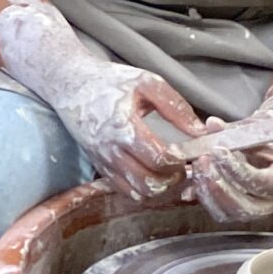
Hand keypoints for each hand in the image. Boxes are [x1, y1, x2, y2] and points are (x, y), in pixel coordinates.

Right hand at [0, 0, 200, 199]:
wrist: (70, 85)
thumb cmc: (110, 81)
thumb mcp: (147, 83)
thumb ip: (176, 107)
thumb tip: (202, 131)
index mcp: (124, 127)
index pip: (159, 158)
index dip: (179, 162)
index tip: (188, 153)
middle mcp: (110, 149)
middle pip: (149, 183)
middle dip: (172, 179)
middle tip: (182, 166)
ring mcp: (103, 161)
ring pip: (137, 192)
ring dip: (158, 187)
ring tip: (168, 171)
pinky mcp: (98, 166)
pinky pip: (124, 190)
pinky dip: (142, 188)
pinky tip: (151, 171)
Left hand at [186, 49, 272, 223]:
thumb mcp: (262, 131)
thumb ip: (237, 131)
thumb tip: (212, 124)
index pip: (260, 182)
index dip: (236, 169)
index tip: (218, 152)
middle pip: (243, 207)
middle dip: (218, 186)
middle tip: (203, 161)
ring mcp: (257, 210)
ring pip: (228, 213)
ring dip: (207, 192)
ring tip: (197, 167)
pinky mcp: (240, 211)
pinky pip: (219, 212)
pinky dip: (203, 197)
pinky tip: (194, 180)